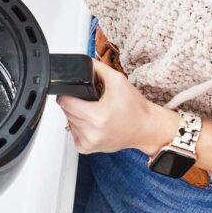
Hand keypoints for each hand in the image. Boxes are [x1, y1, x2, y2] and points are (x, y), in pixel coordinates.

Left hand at [56, 60, 178, 154]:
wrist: (146, 128)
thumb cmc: (135, 107)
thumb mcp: (117, 80)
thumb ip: (97, 68)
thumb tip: (82, 63)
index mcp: (96, 116)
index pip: (65, 102)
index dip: (69, 94)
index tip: (78, 92)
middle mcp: (91, 132)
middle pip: (66, 111)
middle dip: (75, 103)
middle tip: (91, 101)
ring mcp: (88, 143)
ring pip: (69, 122)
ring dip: (77, 115)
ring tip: (94, 112)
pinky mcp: (87, 149)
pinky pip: (73, 134)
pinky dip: (79, 127)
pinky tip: (92, 123)